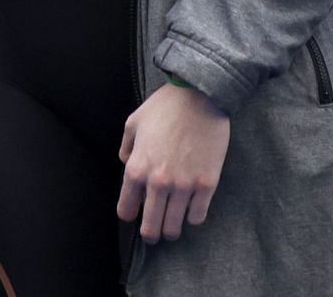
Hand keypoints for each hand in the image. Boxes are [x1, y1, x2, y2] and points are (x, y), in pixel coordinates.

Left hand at [116, 82, 229, 243]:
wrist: (199, 97)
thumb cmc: (164, 108)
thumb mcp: (133, 123)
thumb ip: (126, 148)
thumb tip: (126, 164)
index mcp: (137, 168)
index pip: (126, 209)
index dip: (129, 214)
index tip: (134, 214)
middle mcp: (158, 182)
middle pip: (151, 226)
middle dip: (150, 233)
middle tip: (153, 234)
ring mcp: (184, 186)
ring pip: (174, 226)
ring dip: (171, 230)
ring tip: (171, 228)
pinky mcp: (207, 184)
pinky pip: (198, 216)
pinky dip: (193, 217)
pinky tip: (191, 212)